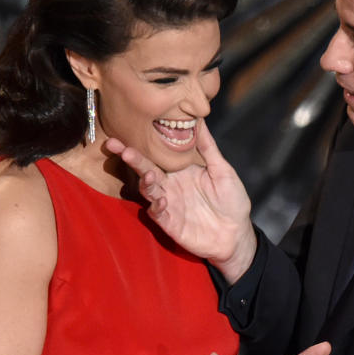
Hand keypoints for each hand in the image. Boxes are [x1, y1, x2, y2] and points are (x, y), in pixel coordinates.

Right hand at [106, 120, 256, 282]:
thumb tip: (199, 120)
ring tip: (148, 173)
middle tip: (116, 145)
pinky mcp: (169, 223)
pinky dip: (156, 207)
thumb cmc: (232, 201)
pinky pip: (157, 213)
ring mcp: (168, 204)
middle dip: (131, 158)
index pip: (157, 154)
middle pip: (146, 169)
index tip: (126, 131)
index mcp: (180, 170)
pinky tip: (161, 201)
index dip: (142, 143)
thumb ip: (208, 147)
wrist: (237, 234)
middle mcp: (170, 185)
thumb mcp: (222, 170)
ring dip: (145, 181)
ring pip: (148, 190)